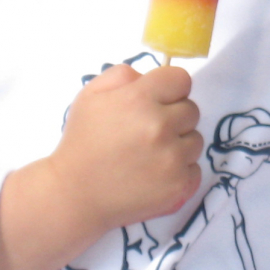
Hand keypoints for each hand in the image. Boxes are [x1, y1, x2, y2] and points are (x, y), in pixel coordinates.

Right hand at [47, 64, 203, 230]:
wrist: (74, 195)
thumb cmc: (82, 142)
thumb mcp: (90, 96)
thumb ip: (122, 75)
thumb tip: (148, 76)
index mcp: (139, 99)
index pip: (181, 79)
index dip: (170, 89)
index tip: (158, 101)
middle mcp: (160, 126)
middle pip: (192, 110)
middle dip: (174, 117)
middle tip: (148, 132)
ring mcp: (172, 158)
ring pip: (195, 140)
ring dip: (179, 145)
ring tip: (150, 155)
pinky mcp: (178, 185)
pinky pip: (195, 168)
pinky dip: (180, 171)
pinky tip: (155, 175)